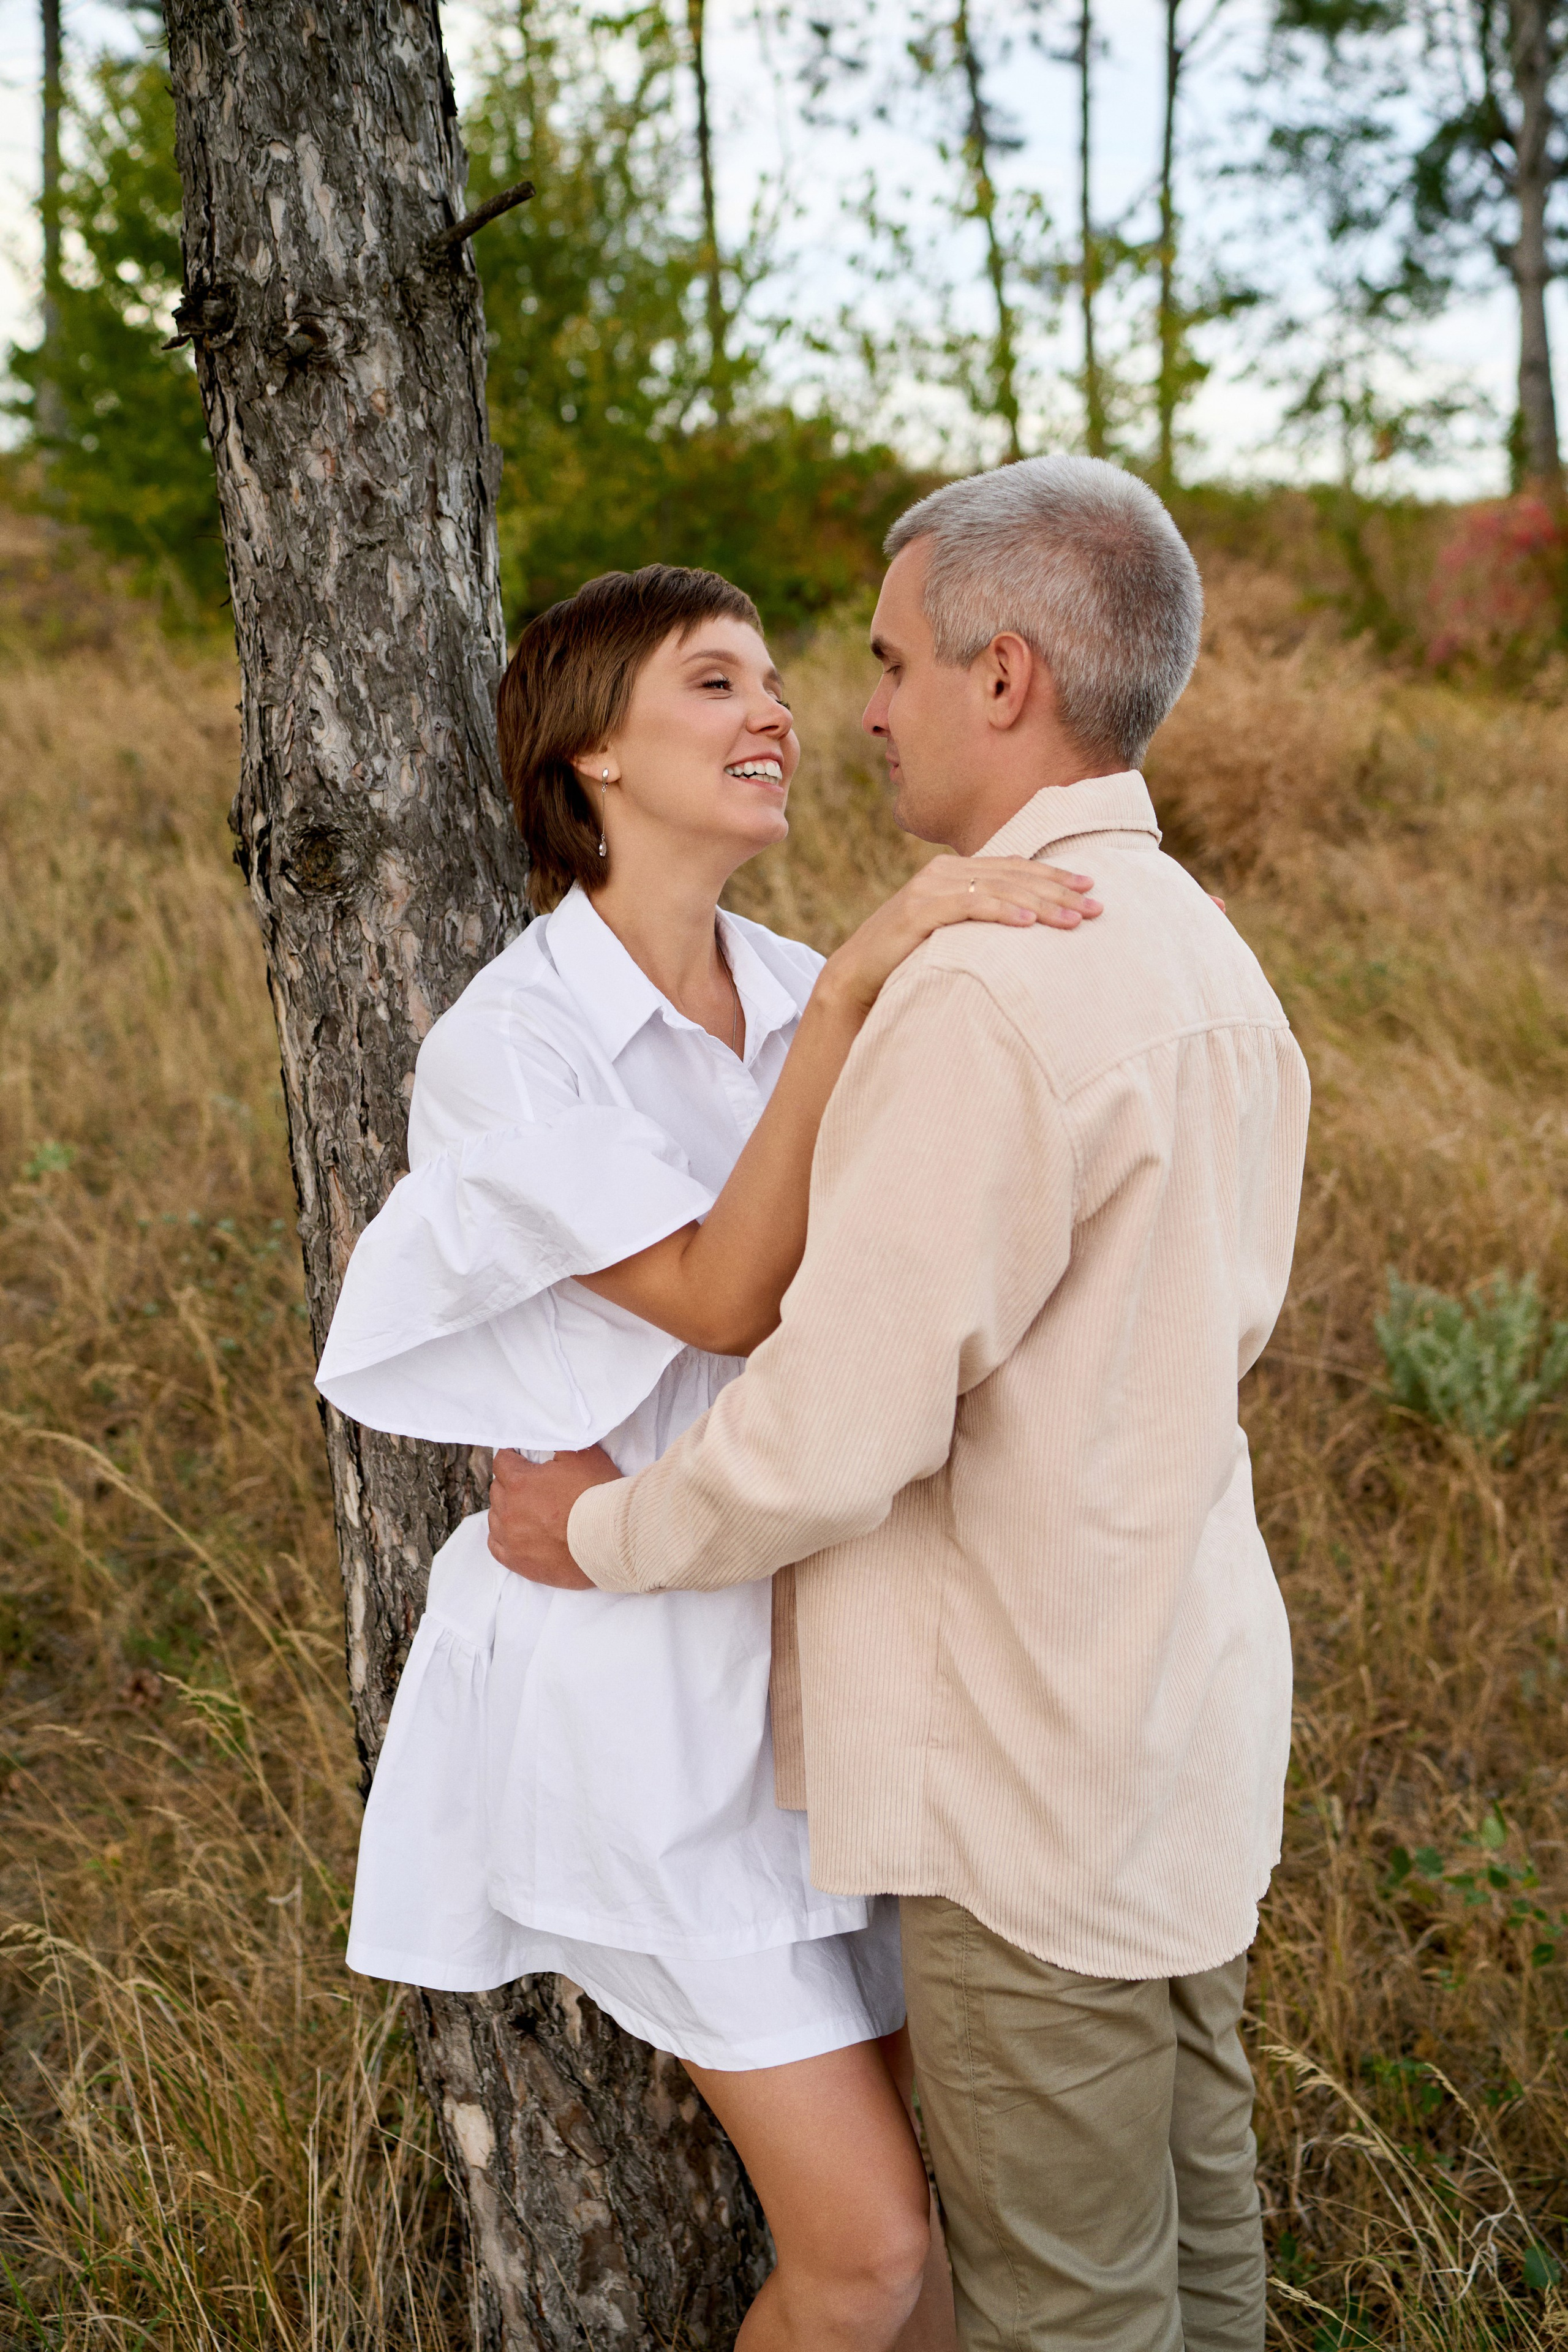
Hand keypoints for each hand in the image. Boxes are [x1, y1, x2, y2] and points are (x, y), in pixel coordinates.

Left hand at [487, 1446, 620, 1587]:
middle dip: (510, 1482)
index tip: (517, 1456)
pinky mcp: (517, 1561)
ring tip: (523, 1508)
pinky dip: (501, 1536)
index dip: (511, 1456)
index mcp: (520, 1482)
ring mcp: (511, 1538)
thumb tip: (549, 1439)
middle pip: (498, 1488)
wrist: (611, 1540)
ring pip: (495, 1517)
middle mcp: (509, 1510)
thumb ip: (559, 1445)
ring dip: (506, 1508)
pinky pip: (495, 1546)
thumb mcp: (582, 1456)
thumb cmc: (597, 1495)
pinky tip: (511, 1532)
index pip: (502, 1462)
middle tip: (528, 1482)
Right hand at [818, 854, 1101, 1015]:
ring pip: (998, 888)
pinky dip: (1001, 911)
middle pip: (1014, 875)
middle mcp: (944, 872)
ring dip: (1041, 902)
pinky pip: (969, 906)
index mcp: (954, 871)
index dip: (1054, 875)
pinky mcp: (919, 910)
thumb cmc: (908, 959)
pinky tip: (1028, 921)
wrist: (856, 976)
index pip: (1014, 868)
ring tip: (1074, 918)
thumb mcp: (952, 933)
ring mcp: (930, 887)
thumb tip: (1026, 924)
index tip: (1091, 887)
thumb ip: (980, 918)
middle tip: (1096, 906)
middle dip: (1059, 890)